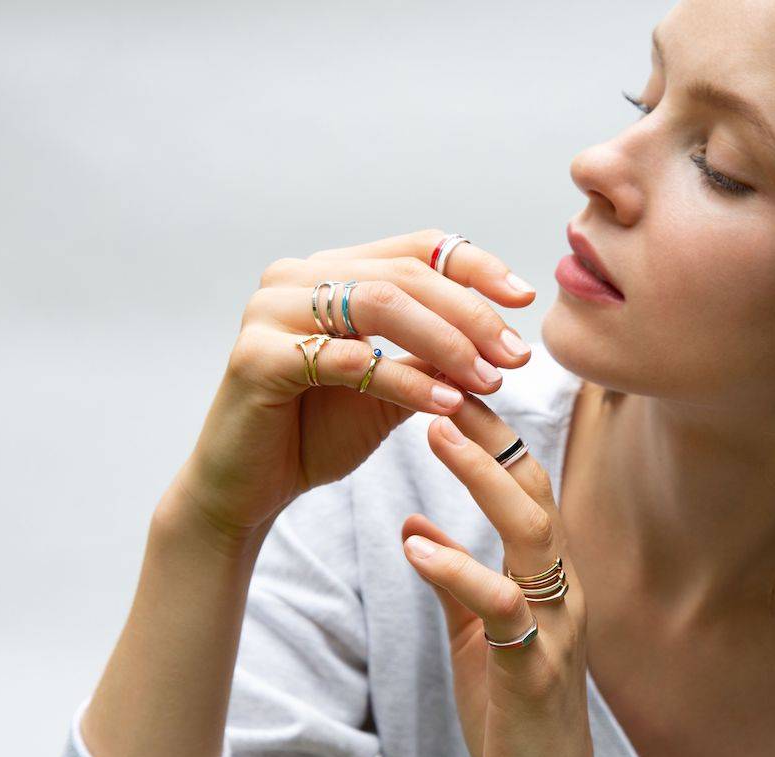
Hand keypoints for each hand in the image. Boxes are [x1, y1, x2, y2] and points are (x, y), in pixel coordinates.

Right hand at [168, 229, 535, 556]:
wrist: (250, 490)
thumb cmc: (319, 432)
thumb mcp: (393, 389)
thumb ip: (435, 359)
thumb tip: (502, 342)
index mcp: (330, 271)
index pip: (416, 248)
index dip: (476, 267)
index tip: (524, 299)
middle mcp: (296, 276)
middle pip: (405, 274)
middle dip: (471, 316)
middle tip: (515, 357)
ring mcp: (269, 310)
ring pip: (379, 304)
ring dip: (445, 343)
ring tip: (488, 381)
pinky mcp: (255, 356)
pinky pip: (346, 359)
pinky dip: (404, 381)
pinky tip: (445, 405)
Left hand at [400, 380, 604, 756]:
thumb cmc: (512, 709)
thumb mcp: (476, 632)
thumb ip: (451, 577)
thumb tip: (415, 523)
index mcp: (548, 575)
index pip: (527, 485)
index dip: (491, 433)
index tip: (447, 386)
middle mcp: (562, 589)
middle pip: (535, 490)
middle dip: (490, 433)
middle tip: (442, 380)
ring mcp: (556, 627)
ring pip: (531, 532)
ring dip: (482, 477)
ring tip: (434, 432)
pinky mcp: (535, 670)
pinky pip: (501, 608)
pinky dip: (459, 571)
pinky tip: (416, 546)